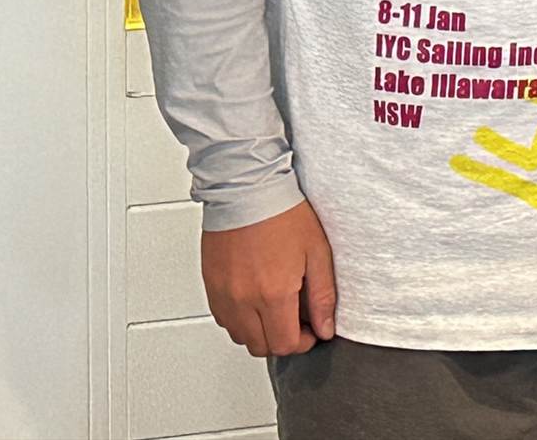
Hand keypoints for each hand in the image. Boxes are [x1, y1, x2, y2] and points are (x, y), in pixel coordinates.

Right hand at [200, 199, 337, 357]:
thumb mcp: (317, 253)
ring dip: (260, 331)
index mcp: (273, 295)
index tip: (312, 329)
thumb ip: (322, 296)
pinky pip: (224, 319)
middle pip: (261, 347)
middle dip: (283, 339)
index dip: (304, 342)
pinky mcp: (211, 287)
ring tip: (276, 307)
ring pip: (240, 337)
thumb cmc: (283, 214)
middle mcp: (243, 301)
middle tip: (297, 319)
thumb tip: (326, 328)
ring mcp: (223, 296)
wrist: (247, 190)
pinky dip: (240, 319)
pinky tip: (255, 298)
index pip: (285, 344)